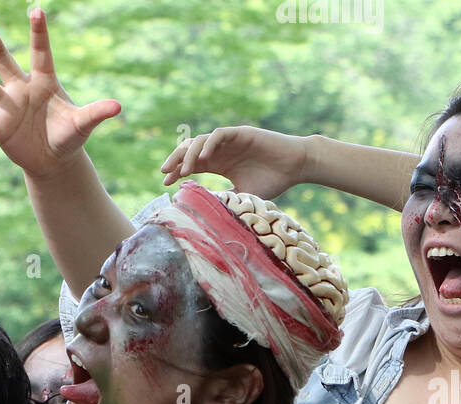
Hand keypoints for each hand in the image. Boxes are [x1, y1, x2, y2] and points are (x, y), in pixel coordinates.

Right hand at [0, 9, 119, 180]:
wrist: (53, 161)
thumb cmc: (68, 136)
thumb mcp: (82, 124)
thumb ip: (96, 113)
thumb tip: (118, 107)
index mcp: (44, 81)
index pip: (40, 53)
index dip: (38, 33)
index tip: (37, 11)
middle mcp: (22, 88)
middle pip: (4, 61)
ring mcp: (8, 105)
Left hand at [161, 126, 308, 197]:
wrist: (296, 167)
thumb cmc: (272, 182)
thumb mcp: (242, 196)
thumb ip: (224, 199)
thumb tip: (205, 212)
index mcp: (219, 163)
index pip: (191, 165)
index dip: (177, 171)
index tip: (165, 184)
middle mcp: (220, 150)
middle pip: (190, 150)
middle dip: (176, 160)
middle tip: (164, 173)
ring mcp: (230, 140)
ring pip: (201, 141)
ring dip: (190, 154)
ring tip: (184, 171)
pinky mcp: (241, 133)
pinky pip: (220, 134)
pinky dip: (209, 144)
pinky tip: (202, 157)